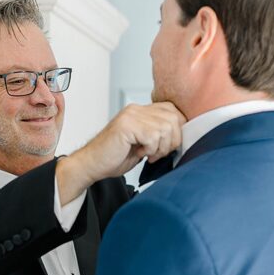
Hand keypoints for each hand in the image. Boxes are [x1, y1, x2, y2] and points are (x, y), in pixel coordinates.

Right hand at [56, 102, 185, 203]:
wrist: (92, 165)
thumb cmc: (115, 157)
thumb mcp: (143, 144)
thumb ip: (159, 135)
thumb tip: (181, 136)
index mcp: (141, 111)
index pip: (174, 111)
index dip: (177, 131)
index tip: (166, 147)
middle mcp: (137, 109)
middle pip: (174, 119)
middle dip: (171, 142)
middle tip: (156, 153)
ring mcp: (131, 115)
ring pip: (166, 128)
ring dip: (160, 147)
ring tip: (147, 154)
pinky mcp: (127, 125)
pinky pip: (153, 135)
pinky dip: (150, 149)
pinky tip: (139, 153)